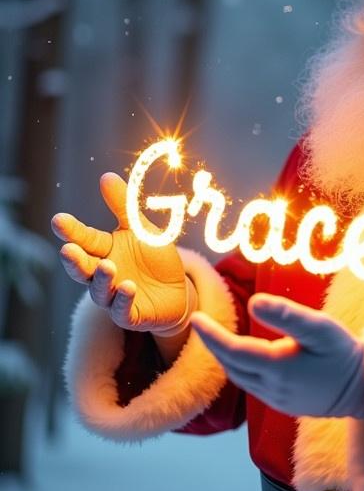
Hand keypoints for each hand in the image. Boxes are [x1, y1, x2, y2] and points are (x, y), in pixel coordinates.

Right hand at [51, 172, 192, 334]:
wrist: (177, 290)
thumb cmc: (154, 258)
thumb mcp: (142, 229)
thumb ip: (124, 206)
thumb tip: (105, 176)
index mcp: (103, 250)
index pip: (84, 239)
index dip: (71, 231)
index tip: (58, 220)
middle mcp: (103, 273)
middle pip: (83, 268)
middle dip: (74, 260)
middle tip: (68, 250)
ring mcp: (113, 296)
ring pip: (100, 290)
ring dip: (102, 279)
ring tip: (108, 266)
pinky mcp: (130, 314)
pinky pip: (122, 309)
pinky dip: (123, 299)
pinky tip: (128, 287)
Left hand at [189, 294, 363, 418]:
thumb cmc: (344, 353)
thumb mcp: (320, 328)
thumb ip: (286, 315)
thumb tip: (253, 302)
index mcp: (276, 367)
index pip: (232, 350)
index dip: (211, 334)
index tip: (195, 317)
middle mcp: (271, 388)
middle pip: (231, 365)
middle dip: (214, 344)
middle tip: (202, 323)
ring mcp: (276, 399)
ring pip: (239, 378)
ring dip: (226, 357)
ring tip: (217, 337)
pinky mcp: (284, 404)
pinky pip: (252, 385)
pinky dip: (240, 368)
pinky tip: (244, 357)